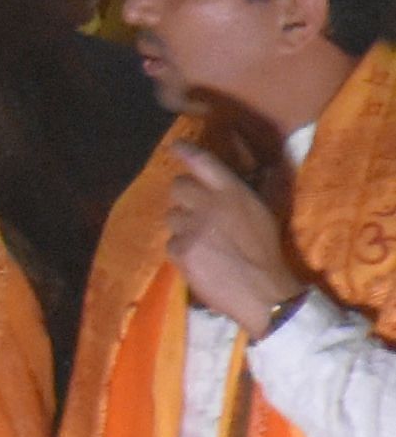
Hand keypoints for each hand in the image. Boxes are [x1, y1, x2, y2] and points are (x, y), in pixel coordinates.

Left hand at [163, 142, 304, 330]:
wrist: (262, 290)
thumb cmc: (266, 252)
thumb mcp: (263, 213)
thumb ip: (247, 192)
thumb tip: (255, 171)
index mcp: (234, 192)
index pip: (204, 163)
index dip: (186, 152)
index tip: (175, 146)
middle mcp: (210, 203)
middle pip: (178, 187)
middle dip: (183, 197)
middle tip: (195, 212)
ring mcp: (192, 226)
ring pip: (171, 216)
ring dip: (182, 226)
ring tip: (202, 241)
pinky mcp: (180, 249)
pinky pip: (170, 243)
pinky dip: (181, 250)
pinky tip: (198, 260)